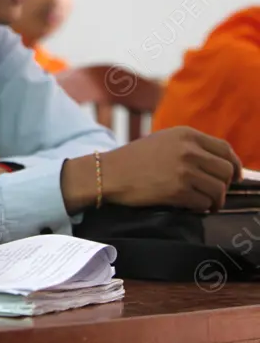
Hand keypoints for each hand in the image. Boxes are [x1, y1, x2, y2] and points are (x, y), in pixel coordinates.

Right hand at [100, 126, 240, 212]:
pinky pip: (203, 203)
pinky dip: (201, 208)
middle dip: (224, 185)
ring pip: (218, 189)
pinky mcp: (178, 190)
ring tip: (206, 204)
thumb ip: (189, 146)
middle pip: (226, 170)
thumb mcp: (162, 141)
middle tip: (215, 193)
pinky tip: (192, 207)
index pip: (224, 149)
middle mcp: (188, 150)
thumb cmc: (133, 159)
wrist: (109, 173)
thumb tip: (217, 162)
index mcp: (186, 134)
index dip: (234, 164)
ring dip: (215, 200)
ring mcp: (184, 170)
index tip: (233, 176)